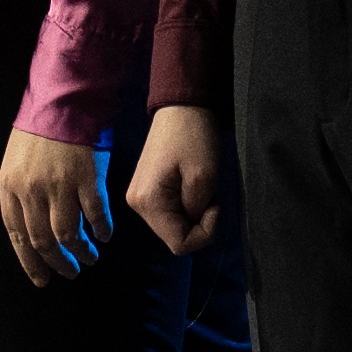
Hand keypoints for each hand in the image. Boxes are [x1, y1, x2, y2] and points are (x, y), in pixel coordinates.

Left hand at [0, 121, 116, 287]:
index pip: (17, 236)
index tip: (42, 278)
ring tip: (90, 258)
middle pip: (43, 241)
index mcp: (10, 187)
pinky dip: (101, 230)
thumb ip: (20, 193)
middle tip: (70, 272)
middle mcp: (32, 190)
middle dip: (58, 263)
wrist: (63, 99)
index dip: (30, 262)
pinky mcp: (86, 178)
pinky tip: (105, 236)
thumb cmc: (39, 129)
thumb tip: (29, 228)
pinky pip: (95, 215)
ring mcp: (60, 185)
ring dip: (81, 252)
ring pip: (69, 234)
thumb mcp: (16, 161)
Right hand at [123, 104, 230, 258]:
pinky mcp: (146, 190)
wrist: (181, 106)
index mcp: (148, 202)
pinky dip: (185, 206)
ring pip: (171, 225)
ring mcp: (139, 197)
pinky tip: (191, 186)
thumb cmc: (194, 138)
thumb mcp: (204, 178)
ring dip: (192, 214)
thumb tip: (192, 223)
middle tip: (210, 198)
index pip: (178, 244)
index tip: (215, 208)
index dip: (203, 234)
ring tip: (200, 188)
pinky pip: (168, 212)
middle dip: (197, 224)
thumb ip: (196, 212)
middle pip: (173, 236)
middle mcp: (136, 204)